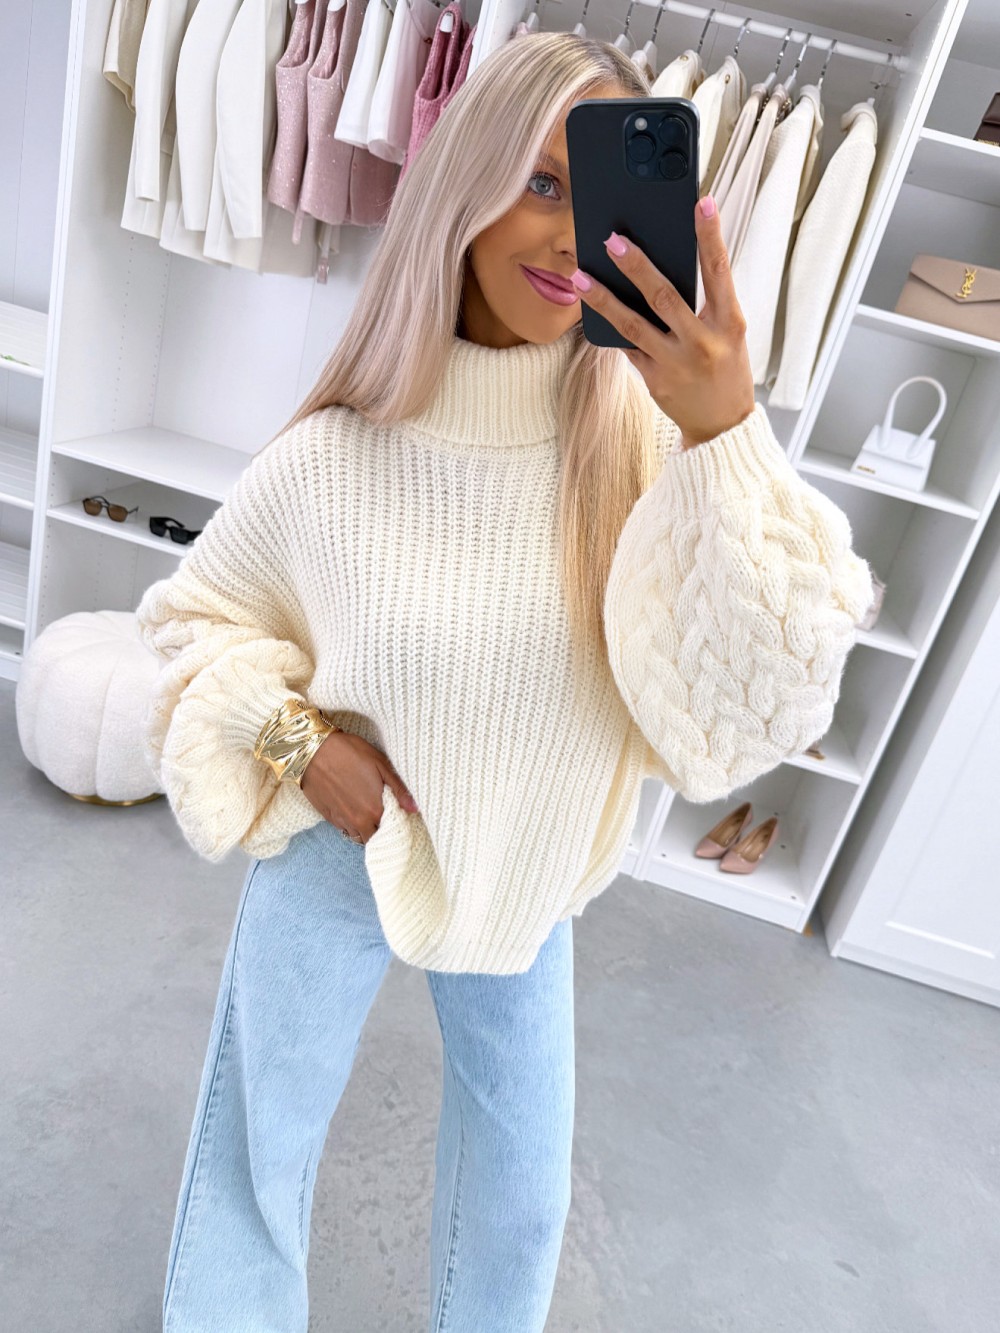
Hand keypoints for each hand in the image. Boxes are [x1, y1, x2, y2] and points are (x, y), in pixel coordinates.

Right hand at [300, 729, 418, 842]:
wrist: (312, 750)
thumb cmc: (349, 753)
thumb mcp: (380, 764)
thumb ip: (399, 789)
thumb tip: (415, 809)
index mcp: (375, 810)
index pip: (391, 830)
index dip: (395, 824)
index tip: (397, 816)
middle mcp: (359, 821)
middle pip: (374, 838)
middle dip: (380, 830)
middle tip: (383, 815)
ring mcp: (342, 821)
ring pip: (358, 837)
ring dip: (365, 830)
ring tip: (367, 814)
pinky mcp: (328, 817)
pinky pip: (344, 830)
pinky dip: (350, 825)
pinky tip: (352, 810)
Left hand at [570, 195, 755, 449]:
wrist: (723, 426)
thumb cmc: (726, 368)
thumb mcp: (728, 333)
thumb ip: (704, 303)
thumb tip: (663, 265)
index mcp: (729, 323)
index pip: (720, 270)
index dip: (710, 235)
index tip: (701, 202)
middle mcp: (702, 342)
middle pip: (665, 296)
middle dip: (637, 266)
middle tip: (613, 239)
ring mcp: (675, 363)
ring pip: (633, 325)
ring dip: (604, 298)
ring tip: (581, 276)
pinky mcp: (655, 380)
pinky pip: (626, 347)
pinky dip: (608, 326)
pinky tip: (588, 306)